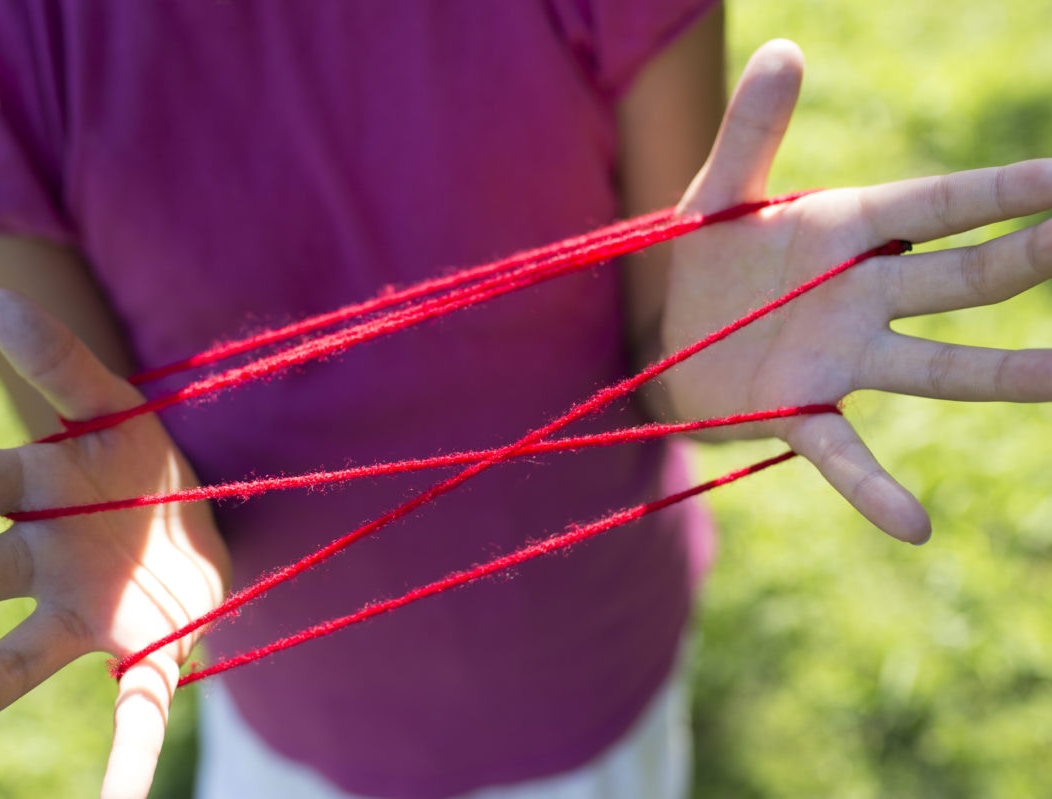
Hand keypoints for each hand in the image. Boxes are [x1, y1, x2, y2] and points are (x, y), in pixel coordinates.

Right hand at [0, 290, 231, 798]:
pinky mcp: (150, 650)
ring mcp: (91, 616)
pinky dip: (127, 766)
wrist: (211, 510)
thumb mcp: (116, 403)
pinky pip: (135, 714)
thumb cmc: (142, 460)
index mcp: (33, 495)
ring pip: (13, 662)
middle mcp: (44, 566)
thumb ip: (62, 361)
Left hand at [660, 41, 1051, 543]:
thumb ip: (752, 130)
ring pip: (937, 366)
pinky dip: (875, 489)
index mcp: (850, 231)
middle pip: (962, 279)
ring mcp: (839, 357)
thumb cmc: (706, 257)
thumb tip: (784, 49)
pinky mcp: (797, 409)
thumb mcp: (717, 191)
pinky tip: (916, 526)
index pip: (943, 206)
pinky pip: (846, 453)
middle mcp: (863, 295)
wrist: (664, 337)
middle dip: (1026, 262)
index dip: (1008, 191)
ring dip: (1004, 374)